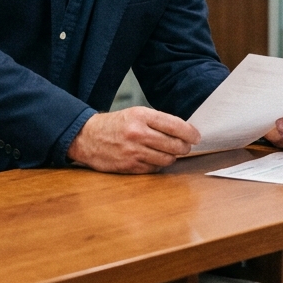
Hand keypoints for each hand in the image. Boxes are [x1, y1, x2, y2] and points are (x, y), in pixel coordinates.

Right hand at [66, 107, 199, 172]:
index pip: (174, 125)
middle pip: (174, 145)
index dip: (189, 132)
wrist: (87, 137)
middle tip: (186, 146)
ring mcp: (133, 152)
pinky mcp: (130, 167)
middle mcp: (138, 133)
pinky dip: (159, 164)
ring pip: (167, 159)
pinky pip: (154, 168)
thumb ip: (157, 121)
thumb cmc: (114, 125)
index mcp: (140, 116)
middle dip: (184, 147)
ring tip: (171, 152)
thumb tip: (183, 131)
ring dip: (172, 157)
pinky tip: (155, 158)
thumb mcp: (135, 114)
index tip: (196, 136)